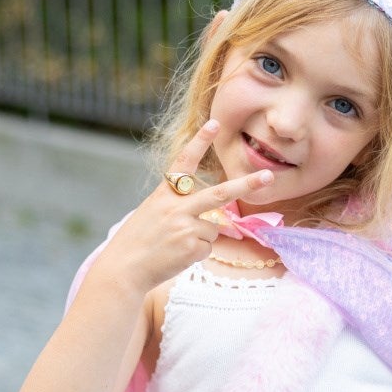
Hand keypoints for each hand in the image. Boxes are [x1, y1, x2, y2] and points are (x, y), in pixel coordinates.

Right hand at [103, 117, 274, 292]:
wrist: (123, 269)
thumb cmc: (137, 242)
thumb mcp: (152, 214)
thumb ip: (179, 207)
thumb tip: (212, 218)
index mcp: (164, 194)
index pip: (184, 162)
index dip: (199, 142)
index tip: (214, 123)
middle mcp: (176, 207)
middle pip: (220, 194)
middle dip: (247, 184)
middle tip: (268, 176)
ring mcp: (185, 227)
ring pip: (213, 228)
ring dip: (200, 238)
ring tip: (174, 245)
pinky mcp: (191, 247)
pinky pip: (207, 247)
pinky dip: (195, 253)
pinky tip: (176, 256)